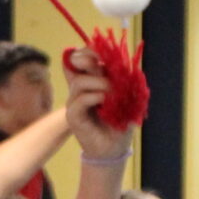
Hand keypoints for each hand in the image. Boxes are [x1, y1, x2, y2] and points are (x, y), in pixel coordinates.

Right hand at [63, 48, 132, 162]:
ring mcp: (74, 101)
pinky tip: (105, 102)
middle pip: (76, 63)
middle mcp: (80, 88)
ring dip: (99, 83)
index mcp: (92, 80)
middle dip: (89, 59)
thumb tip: (118, 61)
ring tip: (112, 93)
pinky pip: (80, 100)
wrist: (115, 147)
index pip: (83, 57)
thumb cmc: (120, 122)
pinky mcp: (73, 116)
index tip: (101, 50)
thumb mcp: (126, 96)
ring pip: (80, 81)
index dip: (89, 50)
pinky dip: (94, 97)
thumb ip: (120, 78)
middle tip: (101, 64)